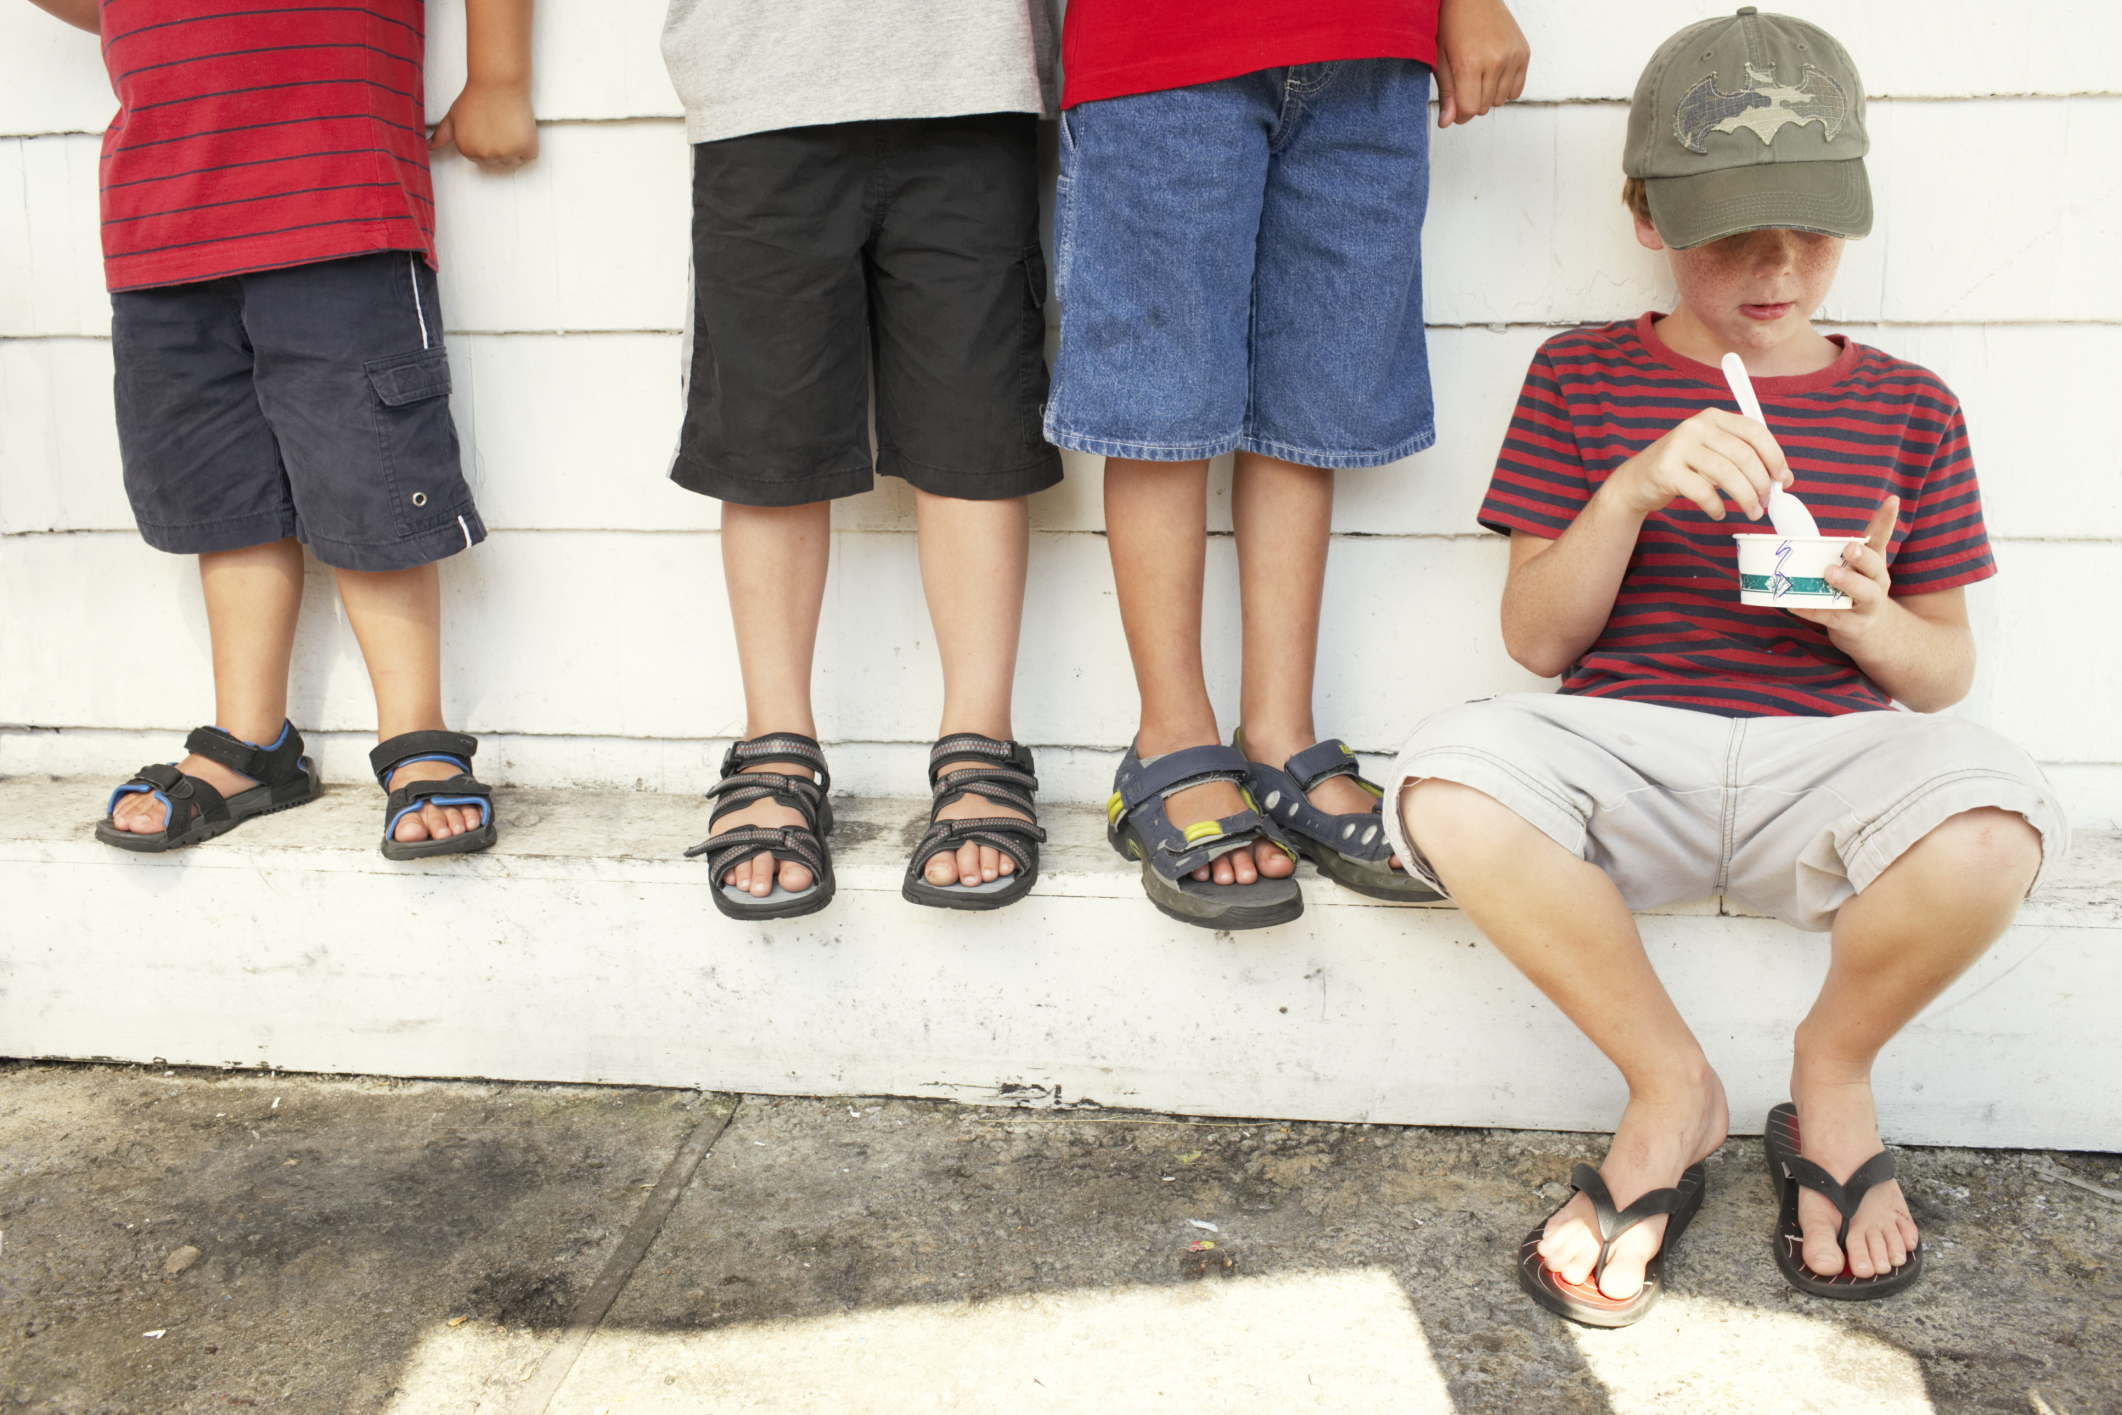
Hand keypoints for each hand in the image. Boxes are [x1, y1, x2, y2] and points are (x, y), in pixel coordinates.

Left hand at [430, 81, 537, 168]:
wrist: (497, 82)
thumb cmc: (476, 97)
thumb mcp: (453, 116)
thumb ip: (441, 135)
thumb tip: (429, 147)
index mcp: (467, 151)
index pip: (482, 159)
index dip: (488, 142)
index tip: (488, 126)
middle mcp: (485, 156)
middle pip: (499, 162)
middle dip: (501, 146)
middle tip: (499, 123)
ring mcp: (505, 153)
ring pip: (514, 160)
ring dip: (515, 147)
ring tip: (509, 125)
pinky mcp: (524, 147)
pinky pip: (530, 155)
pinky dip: (529, 144)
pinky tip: (520, 128)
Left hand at [1435, 0, 1528, 127]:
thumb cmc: (1453, 24)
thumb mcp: (1441, 59)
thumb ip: (1447, 93)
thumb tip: (1448, 122)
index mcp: (1469, 63)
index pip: (1469, 110)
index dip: (1459, 113)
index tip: (1455, 105)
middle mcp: (1495, 61)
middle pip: (1484, 107)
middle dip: (1472, 101)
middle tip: (1465, 83)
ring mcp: (1512, 57)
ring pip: (1500, 101)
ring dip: (1488, 95)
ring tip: (1478, 76)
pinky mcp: (1524, 53)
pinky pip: (1516, 90)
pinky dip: (1505, 88)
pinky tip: (1494, 74)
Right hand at [1605, 408, 1790, 521]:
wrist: (1636, 481)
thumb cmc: (1683, 469)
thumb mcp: (1712, 453)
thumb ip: (1742, 458)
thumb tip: (1781, 478)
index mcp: (1712, 417)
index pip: (1755, 431)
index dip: (1774, 456)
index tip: (1783, 479)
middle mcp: (1696, 427)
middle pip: (1743, 455)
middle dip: (1762, 483)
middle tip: (1766, 502)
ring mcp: (1679, 447)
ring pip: (1727, 475)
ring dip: (1745, 498)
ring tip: (1752, 512)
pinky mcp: (1666, 470)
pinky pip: (1703, 492)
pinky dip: (1717, 507)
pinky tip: (1719, 513)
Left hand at [1790, 495, 1899, 642]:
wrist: (1873, 634)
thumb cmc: (1856, 593)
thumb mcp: (1854, 571)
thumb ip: (1835, 553)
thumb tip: (1796, 530)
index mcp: (1874, 565)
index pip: (1881, 539)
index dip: (1887, 520)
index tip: (1893, 500)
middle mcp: (1877, 583)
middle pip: (1876, 567)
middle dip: (1863, 557)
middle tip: (1850, 548)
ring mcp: (1868, 606)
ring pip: (1863, 593)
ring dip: (1847, 582)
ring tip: (1829, 573)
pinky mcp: (1854, 626)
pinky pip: (1832, 617)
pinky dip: (1812, 611)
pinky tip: (1794, 604)